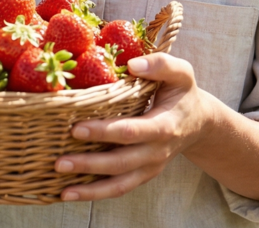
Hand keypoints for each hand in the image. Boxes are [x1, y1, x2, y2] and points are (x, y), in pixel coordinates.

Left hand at [55, 53, 218, 201]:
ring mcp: (150, 167)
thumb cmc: (182, 93)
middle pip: (121, 162)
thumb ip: (161, 64)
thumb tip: (133, 64)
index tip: (76, 128)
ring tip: (61, 190)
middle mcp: (156, 152)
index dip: (104, 132)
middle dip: (90, 164)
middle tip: (59, 162)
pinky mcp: (142, 175)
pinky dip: (94, 194)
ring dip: (89, 189)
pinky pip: (118, 189)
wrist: (198, 123)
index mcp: (164, 126)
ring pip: (119, 184)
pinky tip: (68, 194)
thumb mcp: (181, 74)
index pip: (131, 131)